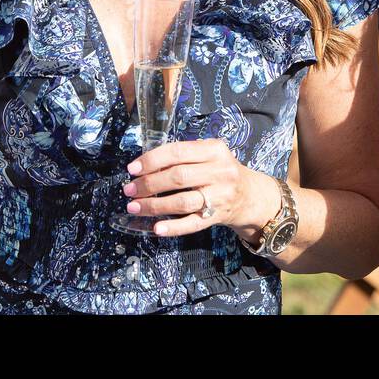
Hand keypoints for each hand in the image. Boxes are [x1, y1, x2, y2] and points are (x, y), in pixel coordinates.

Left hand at [122, 139, 281, 239]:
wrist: (250, 195)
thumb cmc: (220, 171)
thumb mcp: (210, 154)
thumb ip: (184, 155)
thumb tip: (144, 165)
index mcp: (214, 150)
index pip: (178, 152)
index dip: (152, 160)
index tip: (132, 169)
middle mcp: (220, 171)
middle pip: (178, 177)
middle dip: (149, 184)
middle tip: (129, 190)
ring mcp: (221, 196)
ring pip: (183, 201)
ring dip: (154, 206)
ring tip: (134, 207)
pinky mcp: (218, 216)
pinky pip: (192, 224)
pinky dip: (173, 227)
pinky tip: (156, 228)